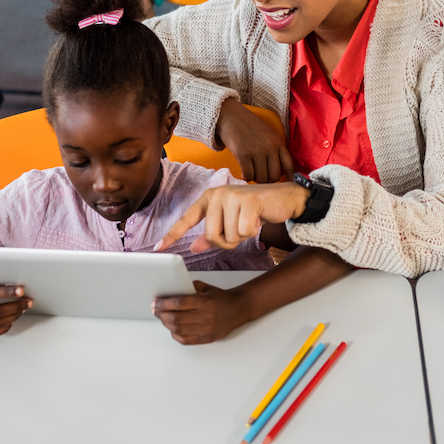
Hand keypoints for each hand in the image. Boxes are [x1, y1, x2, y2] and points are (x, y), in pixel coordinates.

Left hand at [153, 281, 247, 343]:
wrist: (238, 309)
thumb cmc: (221, 298)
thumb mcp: (206, 288)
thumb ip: (189, 288)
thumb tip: (171, 291)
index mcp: (205, 302)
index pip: (179, 303)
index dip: (164, 303)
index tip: (156, 302)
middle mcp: (206, 317)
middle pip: (176, 318)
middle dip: (161, 314)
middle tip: (156, 310)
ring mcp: (206, 330)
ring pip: (178, 330)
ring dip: (166, 324)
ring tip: (162, 318)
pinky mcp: (207, 339)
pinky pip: (185, 340)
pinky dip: (175, 334)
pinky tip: (172, 328)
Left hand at [156, 182, 309, 252]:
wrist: (285, 198)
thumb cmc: (256, 211)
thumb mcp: (231, 222)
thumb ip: (212, 233)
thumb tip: (194, 247)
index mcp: (208, 198)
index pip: (186, 219)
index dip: (172, 235)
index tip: (158, 248)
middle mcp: (217, 194)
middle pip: (211, 236)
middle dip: (228, 241)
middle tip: (240, 229)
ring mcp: (232, 196)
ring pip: (228, 236)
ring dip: (242, 237)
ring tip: (250, 222)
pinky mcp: (248, 200)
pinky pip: (243, 232)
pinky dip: (253, 232)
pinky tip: (259, 219)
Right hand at [215, 99, 293, 182]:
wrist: (230, 116)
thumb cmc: (249, 127)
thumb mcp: (268, 135)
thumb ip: (275, 151)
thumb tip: (279, 173)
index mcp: (278, 142)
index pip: (289, 166)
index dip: (289, 179)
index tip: (285, 186)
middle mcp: (270, 147)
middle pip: (275, 176)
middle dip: (267, 180)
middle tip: (260, 175)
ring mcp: (257, 151)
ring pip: (261, 178)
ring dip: (255, 179)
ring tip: (251, 171)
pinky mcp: (243, 154)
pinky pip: (249, 175)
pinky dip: (246, 177)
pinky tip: (244, 172)